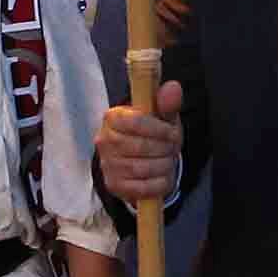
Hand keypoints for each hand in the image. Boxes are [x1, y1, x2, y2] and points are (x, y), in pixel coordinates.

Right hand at [97, 81, 182, 205]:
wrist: (142, 160)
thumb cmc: (152, 134)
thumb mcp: (161, 117)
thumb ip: (167, 103)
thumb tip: (173, 87)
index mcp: (113, 117)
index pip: (135, 122)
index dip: (159, 129)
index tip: (172, 133)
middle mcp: (104, 140)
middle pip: (140, 147)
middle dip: (164, 149)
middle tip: (173, 148)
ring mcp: (107, 164)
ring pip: (142, 168)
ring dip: (163, 166)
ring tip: (168, 161)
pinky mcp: (114, 185)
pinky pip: (142, 188)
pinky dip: (159, 184)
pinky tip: (163, 176)